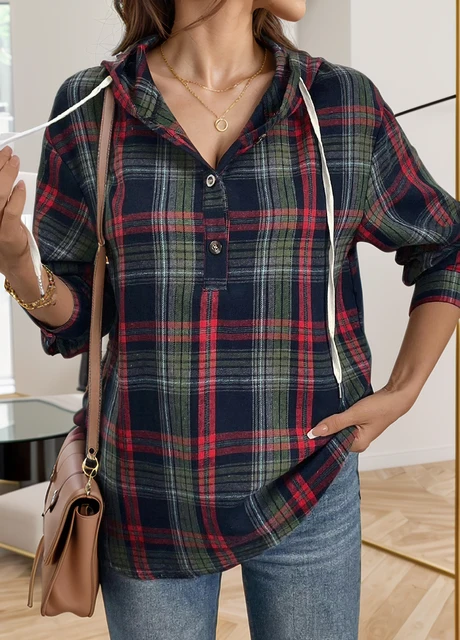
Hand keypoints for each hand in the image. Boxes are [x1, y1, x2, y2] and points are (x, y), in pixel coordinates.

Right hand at [0, 146, 28, 277]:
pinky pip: (11, 210)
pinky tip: (20, 185)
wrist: (14, 267)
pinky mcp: (7, 233)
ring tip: (14, 160)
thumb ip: (0, 199)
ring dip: (6, 174)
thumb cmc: (4, 242)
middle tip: (6, 152)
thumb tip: (3, 174)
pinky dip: (17, 195)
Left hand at [306, 384, 417, 452]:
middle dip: (325, 427)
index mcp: (357, 445)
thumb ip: (335, 423)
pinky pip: (343, 422)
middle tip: (311, 418)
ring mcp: (358, 433)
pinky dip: (337, 417)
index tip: (307, 427)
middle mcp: (357, 442)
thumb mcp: (355, 414)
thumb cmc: (380, 407)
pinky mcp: (358, 424)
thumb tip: (314, 433)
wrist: (396, 396)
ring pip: (338, 428)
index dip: (320, 435)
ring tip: (320, 413)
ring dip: (331, 421)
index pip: (331, 443)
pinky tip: (331, 411)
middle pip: (334, 436)